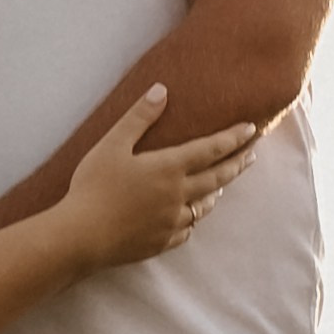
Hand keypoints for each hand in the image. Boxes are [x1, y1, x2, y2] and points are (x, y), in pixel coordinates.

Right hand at [56, 86, 257, 270]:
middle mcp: (178, 195)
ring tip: (221, 187)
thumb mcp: (112, 144)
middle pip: (217, 178)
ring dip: (216, 193)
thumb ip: (139, 117)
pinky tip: (188, 219)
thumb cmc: (94, 186)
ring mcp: (171, 222)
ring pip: (204, 206)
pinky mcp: (160, 242)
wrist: (81, 236)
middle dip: (237, 165)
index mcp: (169, 168)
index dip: (233, 138)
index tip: (252, 130)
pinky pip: (185, 230)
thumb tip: (161, 90)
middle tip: (252, 156)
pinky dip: (191, 220)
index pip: (211, 149)